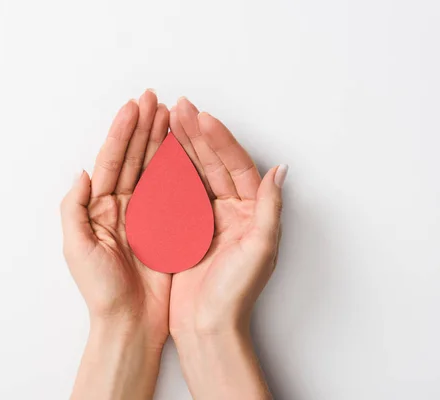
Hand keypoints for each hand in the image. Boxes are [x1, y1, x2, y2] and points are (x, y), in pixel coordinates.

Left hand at [61, 90, 170, 399]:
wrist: (130, 323)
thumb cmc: (101, 291)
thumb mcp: (76, 249)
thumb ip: (74, 208)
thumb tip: (82, 172)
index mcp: (99, 208)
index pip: (112, 161)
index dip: (122, 133)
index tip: (134, 107)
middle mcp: (120, 207)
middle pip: (133, 158)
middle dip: (142, 127)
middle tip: (154, 99)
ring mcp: (144, 215)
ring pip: (152, 169)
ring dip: (159, 141)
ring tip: (168, 115)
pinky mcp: (165, 227)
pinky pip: (172, 191)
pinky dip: (176, 168)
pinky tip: (182, 149)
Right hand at [168, 97, 286, 398]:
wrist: (207, 327)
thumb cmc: (235, 295)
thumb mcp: (260, 250)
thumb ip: (269, 208)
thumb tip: (280, 170)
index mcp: (253, 212)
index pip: (236, 166)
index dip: (220, 140)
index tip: (202, 118)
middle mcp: (233, 210)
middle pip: (214, 163)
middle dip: (197, 134)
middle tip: (179, 108)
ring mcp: (209, 218)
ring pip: (195, 173)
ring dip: (183, 146)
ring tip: (169, 121)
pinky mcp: (188, 228)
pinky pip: (178, 192)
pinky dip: (169, 171)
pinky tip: (159, 153)